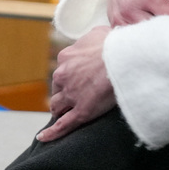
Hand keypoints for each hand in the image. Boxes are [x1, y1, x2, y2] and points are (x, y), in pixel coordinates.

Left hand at [39, 26, 115, 141]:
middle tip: (74, 95)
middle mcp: (63, 76)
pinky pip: (62, 126)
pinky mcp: (80, 112)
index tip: (78, 77)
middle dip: (63, 92)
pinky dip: (51, 133)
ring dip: (59, 109)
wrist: (124, 58)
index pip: (62, 69)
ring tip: (64, 113)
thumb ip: (92, 36)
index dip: (69, 75)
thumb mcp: (100, 32)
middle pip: (57, 88)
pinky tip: (44, 137)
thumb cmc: (116, 44)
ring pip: (57, 106)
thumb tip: (96, 38)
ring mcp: (71, 95)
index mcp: (66, 57)